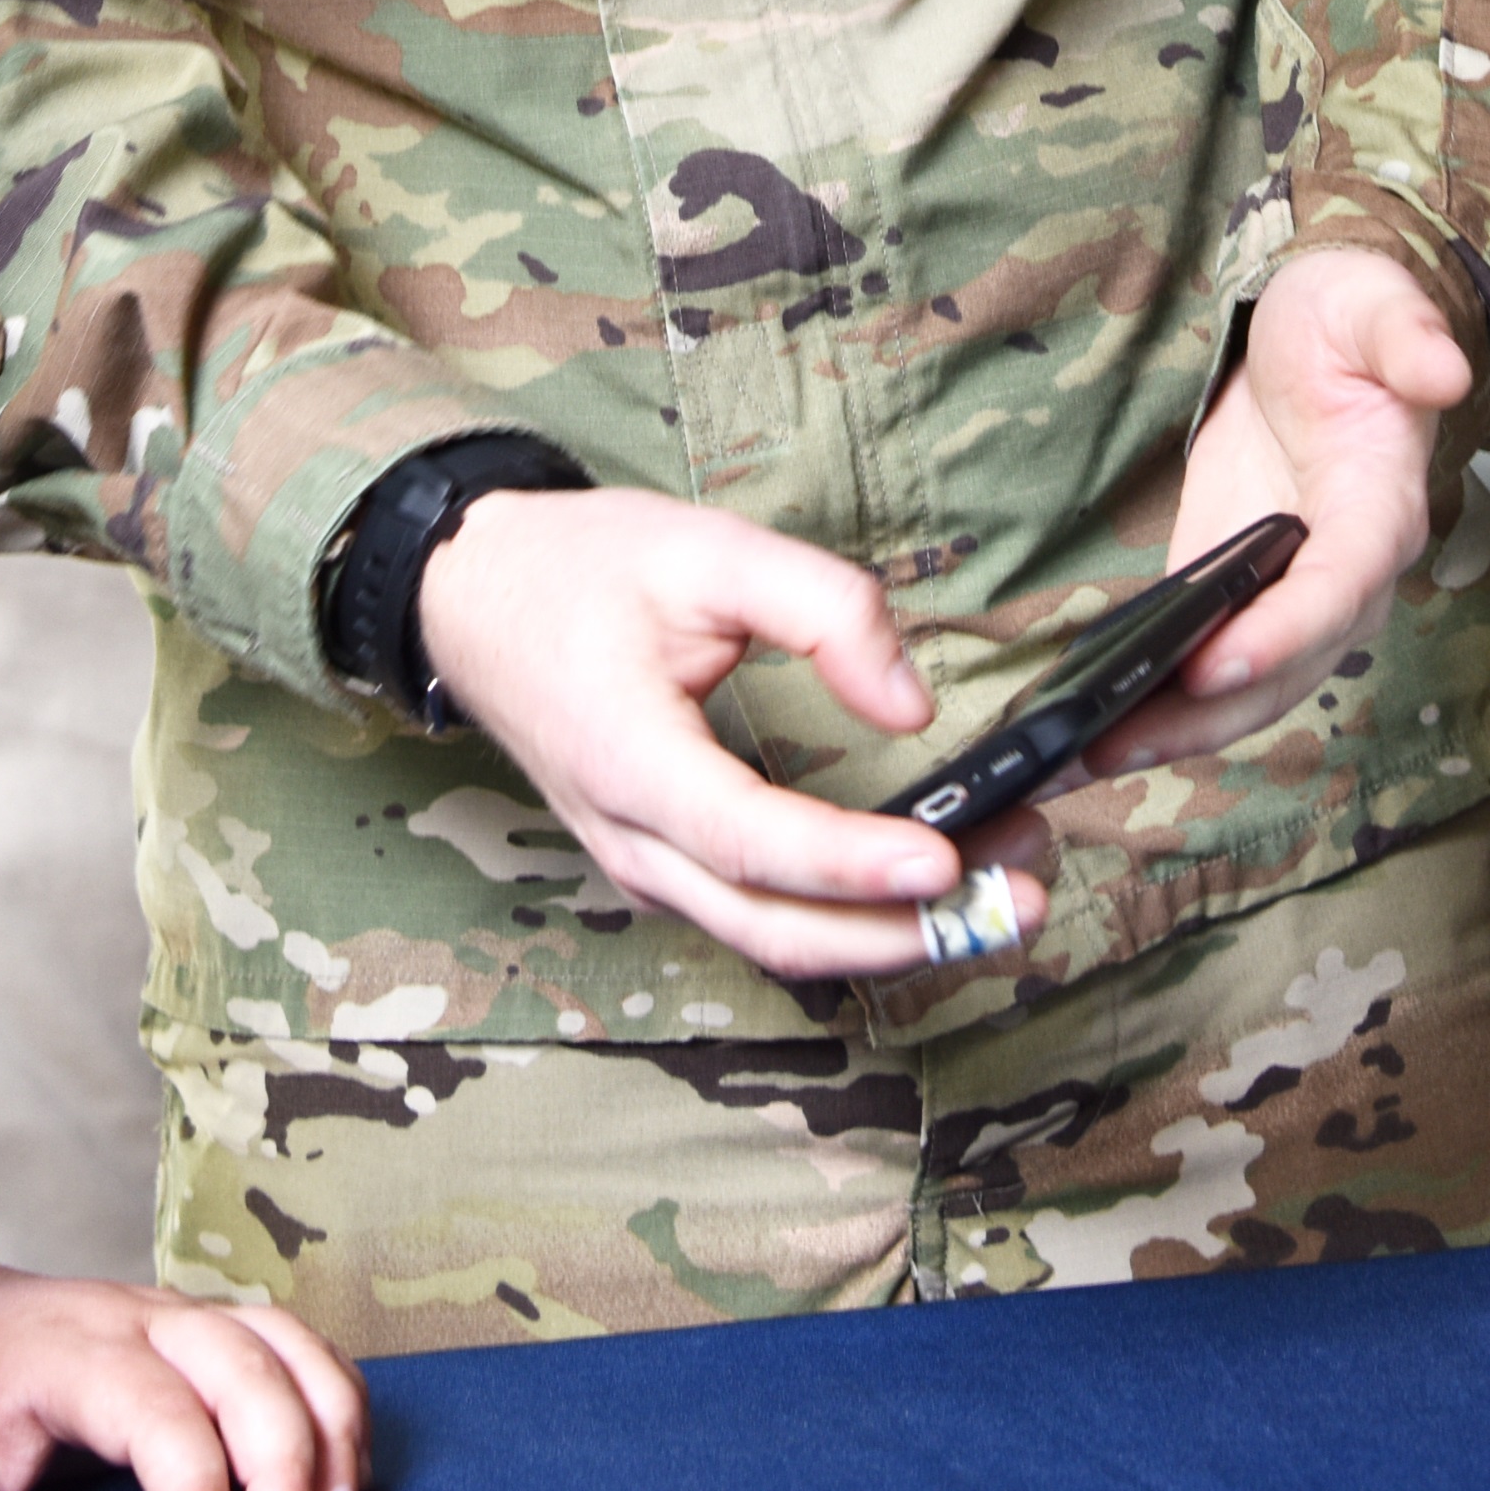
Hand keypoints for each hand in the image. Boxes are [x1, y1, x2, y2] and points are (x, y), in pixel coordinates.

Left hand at [0, 1264, 364, 1490]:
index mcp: (72, 1352)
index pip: (162, 1417)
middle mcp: (142, 1319)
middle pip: (248, 1370)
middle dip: (286, 1468)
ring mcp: (184, 1314)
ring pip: (292, 1345)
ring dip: (330, 1430)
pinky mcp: (208, 1326)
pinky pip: (300, 1344)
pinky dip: (336, 1404)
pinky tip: (340, 1476)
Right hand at [403, 484, 1005, 978]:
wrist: (472, 599)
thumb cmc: (578, 571)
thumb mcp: (702, 548)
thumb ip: (820, 606)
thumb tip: (910, 702)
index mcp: (628, 759)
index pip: (751, 840)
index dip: (851, 863)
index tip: (946, 857)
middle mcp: (631, 839)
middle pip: (773, 929)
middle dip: (904, 934)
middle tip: (1017, 902)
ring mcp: (642, 867)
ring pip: (771, 943)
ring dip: (891, 937)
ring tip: (1001, 899)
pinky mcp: (664, 867)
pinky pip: (758, 921)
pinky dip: (849, 921)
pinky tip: (927, 894)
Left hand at [1086, 246, 1480, 780]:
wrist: (1320, 338)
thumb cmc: (1349, 323)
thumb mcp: (1376, 306)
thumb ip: (1409, 338)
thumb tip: (1441, 371)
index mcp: (1381, 511)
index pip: (1339, 589)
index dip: (1283, 633)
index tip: (1214, 663)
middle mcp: (1344, 578)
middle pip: (1284, 670)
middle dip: (1204, 715)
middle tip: (1114, 742)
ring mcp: (1288, 600)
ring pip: (1242, 691)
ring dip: (1168, 731)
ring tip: (1077, 757)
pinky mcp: (1235, 598)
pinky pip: (1200, 669)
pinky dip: (1149, 705)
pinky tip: (1081, 729)